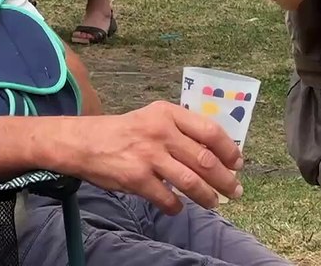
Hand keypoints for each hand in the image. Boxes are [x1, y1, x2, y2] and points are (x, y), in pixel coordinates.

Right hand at [59, 102, 243, 214]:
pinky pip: (168, 199)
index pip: (209, 131)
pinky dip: (176, 207)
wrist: (83, 142)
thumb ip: (179, 129)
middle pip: (205, 160)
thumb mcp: (151, 118)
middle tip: (234, 190)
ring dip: (208, 197)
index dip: (229, 150)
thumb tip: (214, 152)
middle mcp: (160, 132)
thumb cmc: (122, 131)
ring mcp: (149, 157)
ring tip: (213, 202)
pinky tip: (177, 207)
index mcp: (167, 113)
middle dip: (225, 180)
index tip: (237, 163)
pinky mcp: (137, 179)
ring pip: (192, 182)